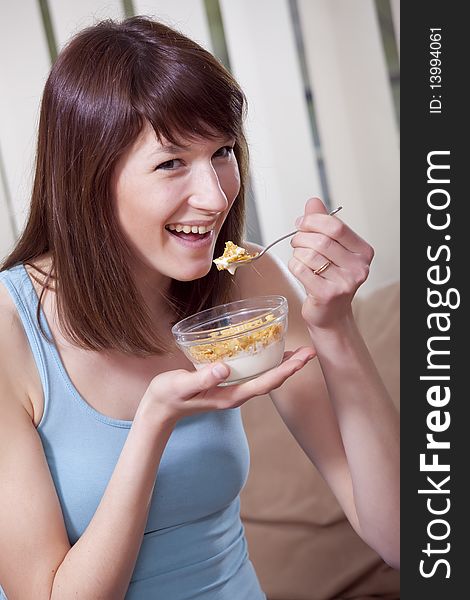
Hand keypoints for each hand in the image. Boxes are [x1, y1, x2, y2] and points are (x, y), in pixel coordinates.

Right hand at [139, 346, 315, 425]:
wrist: (159, 408)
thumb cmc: (168, 396)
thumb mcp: (181, 385)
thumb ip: (201, 378)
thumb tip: (225, 368)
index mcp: (231, 396)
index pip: (265, 383)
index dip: (285, 371)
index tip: (302, 360)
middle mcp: (237, 394)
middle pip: (271, 380)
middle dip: (292, 367)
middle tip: (310, 351)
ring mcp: (233, 390)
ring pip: (265, 377)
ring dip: (283, 365)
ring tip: (299, 351)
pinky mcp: (228, 384)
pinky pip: (254, 373)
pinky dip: (267, 362)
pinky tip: (269, 351)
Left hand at [289, 197, 373, 328]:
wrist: (330, 313)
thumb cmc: (329, 278)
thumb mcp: (329, 248)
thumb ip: (322, 224)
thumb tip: (313, 201)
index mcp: (363, 251)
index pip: (336, 226)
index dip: (314, 221)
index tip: (302, 223)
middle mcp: (359, 267)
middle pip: (321, 240)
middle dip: (302, 237)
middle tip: (296, 241)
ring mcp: (345, 283)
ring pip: (309, 254)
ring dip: (297, 253)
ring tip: (299, 257)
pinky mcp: (328, 294)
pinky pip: (301, 270)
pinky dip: (294, 266)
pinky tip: (299, 270)